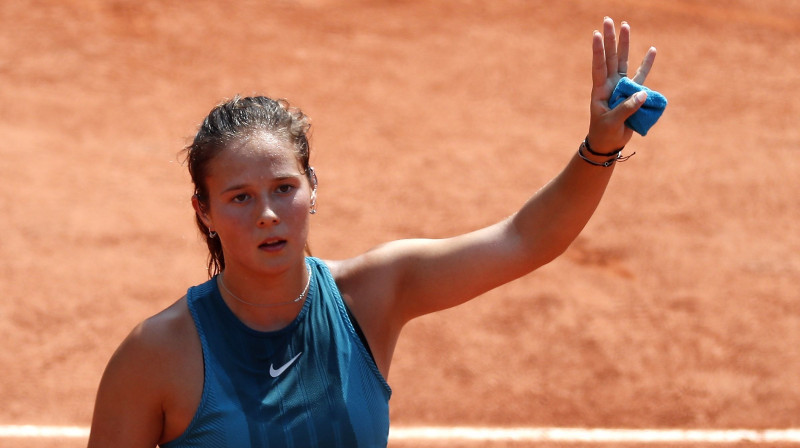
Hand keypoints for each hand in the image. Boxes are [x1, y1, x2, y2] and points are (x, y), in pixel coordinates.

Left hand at [587, 18, 656, 152]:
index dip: (598, 51)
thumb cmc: (604, 132)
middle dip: (610, 39)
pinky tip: (652, 50)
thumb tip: (643, 93)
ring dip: (625, 44)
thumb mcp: (612, 122)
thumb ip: (627, 108)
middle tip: (608, 20)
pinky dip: (647, 64)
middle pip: (610, 57)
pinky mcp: (632, 93)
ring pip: (624, 61)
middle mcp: (610, 84)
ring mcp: (621, 86)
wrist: (608, 143)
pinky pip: (641, 76)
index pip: (598, 66)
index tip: (596, 34)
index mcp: (600, 90)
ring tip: (625, 25)